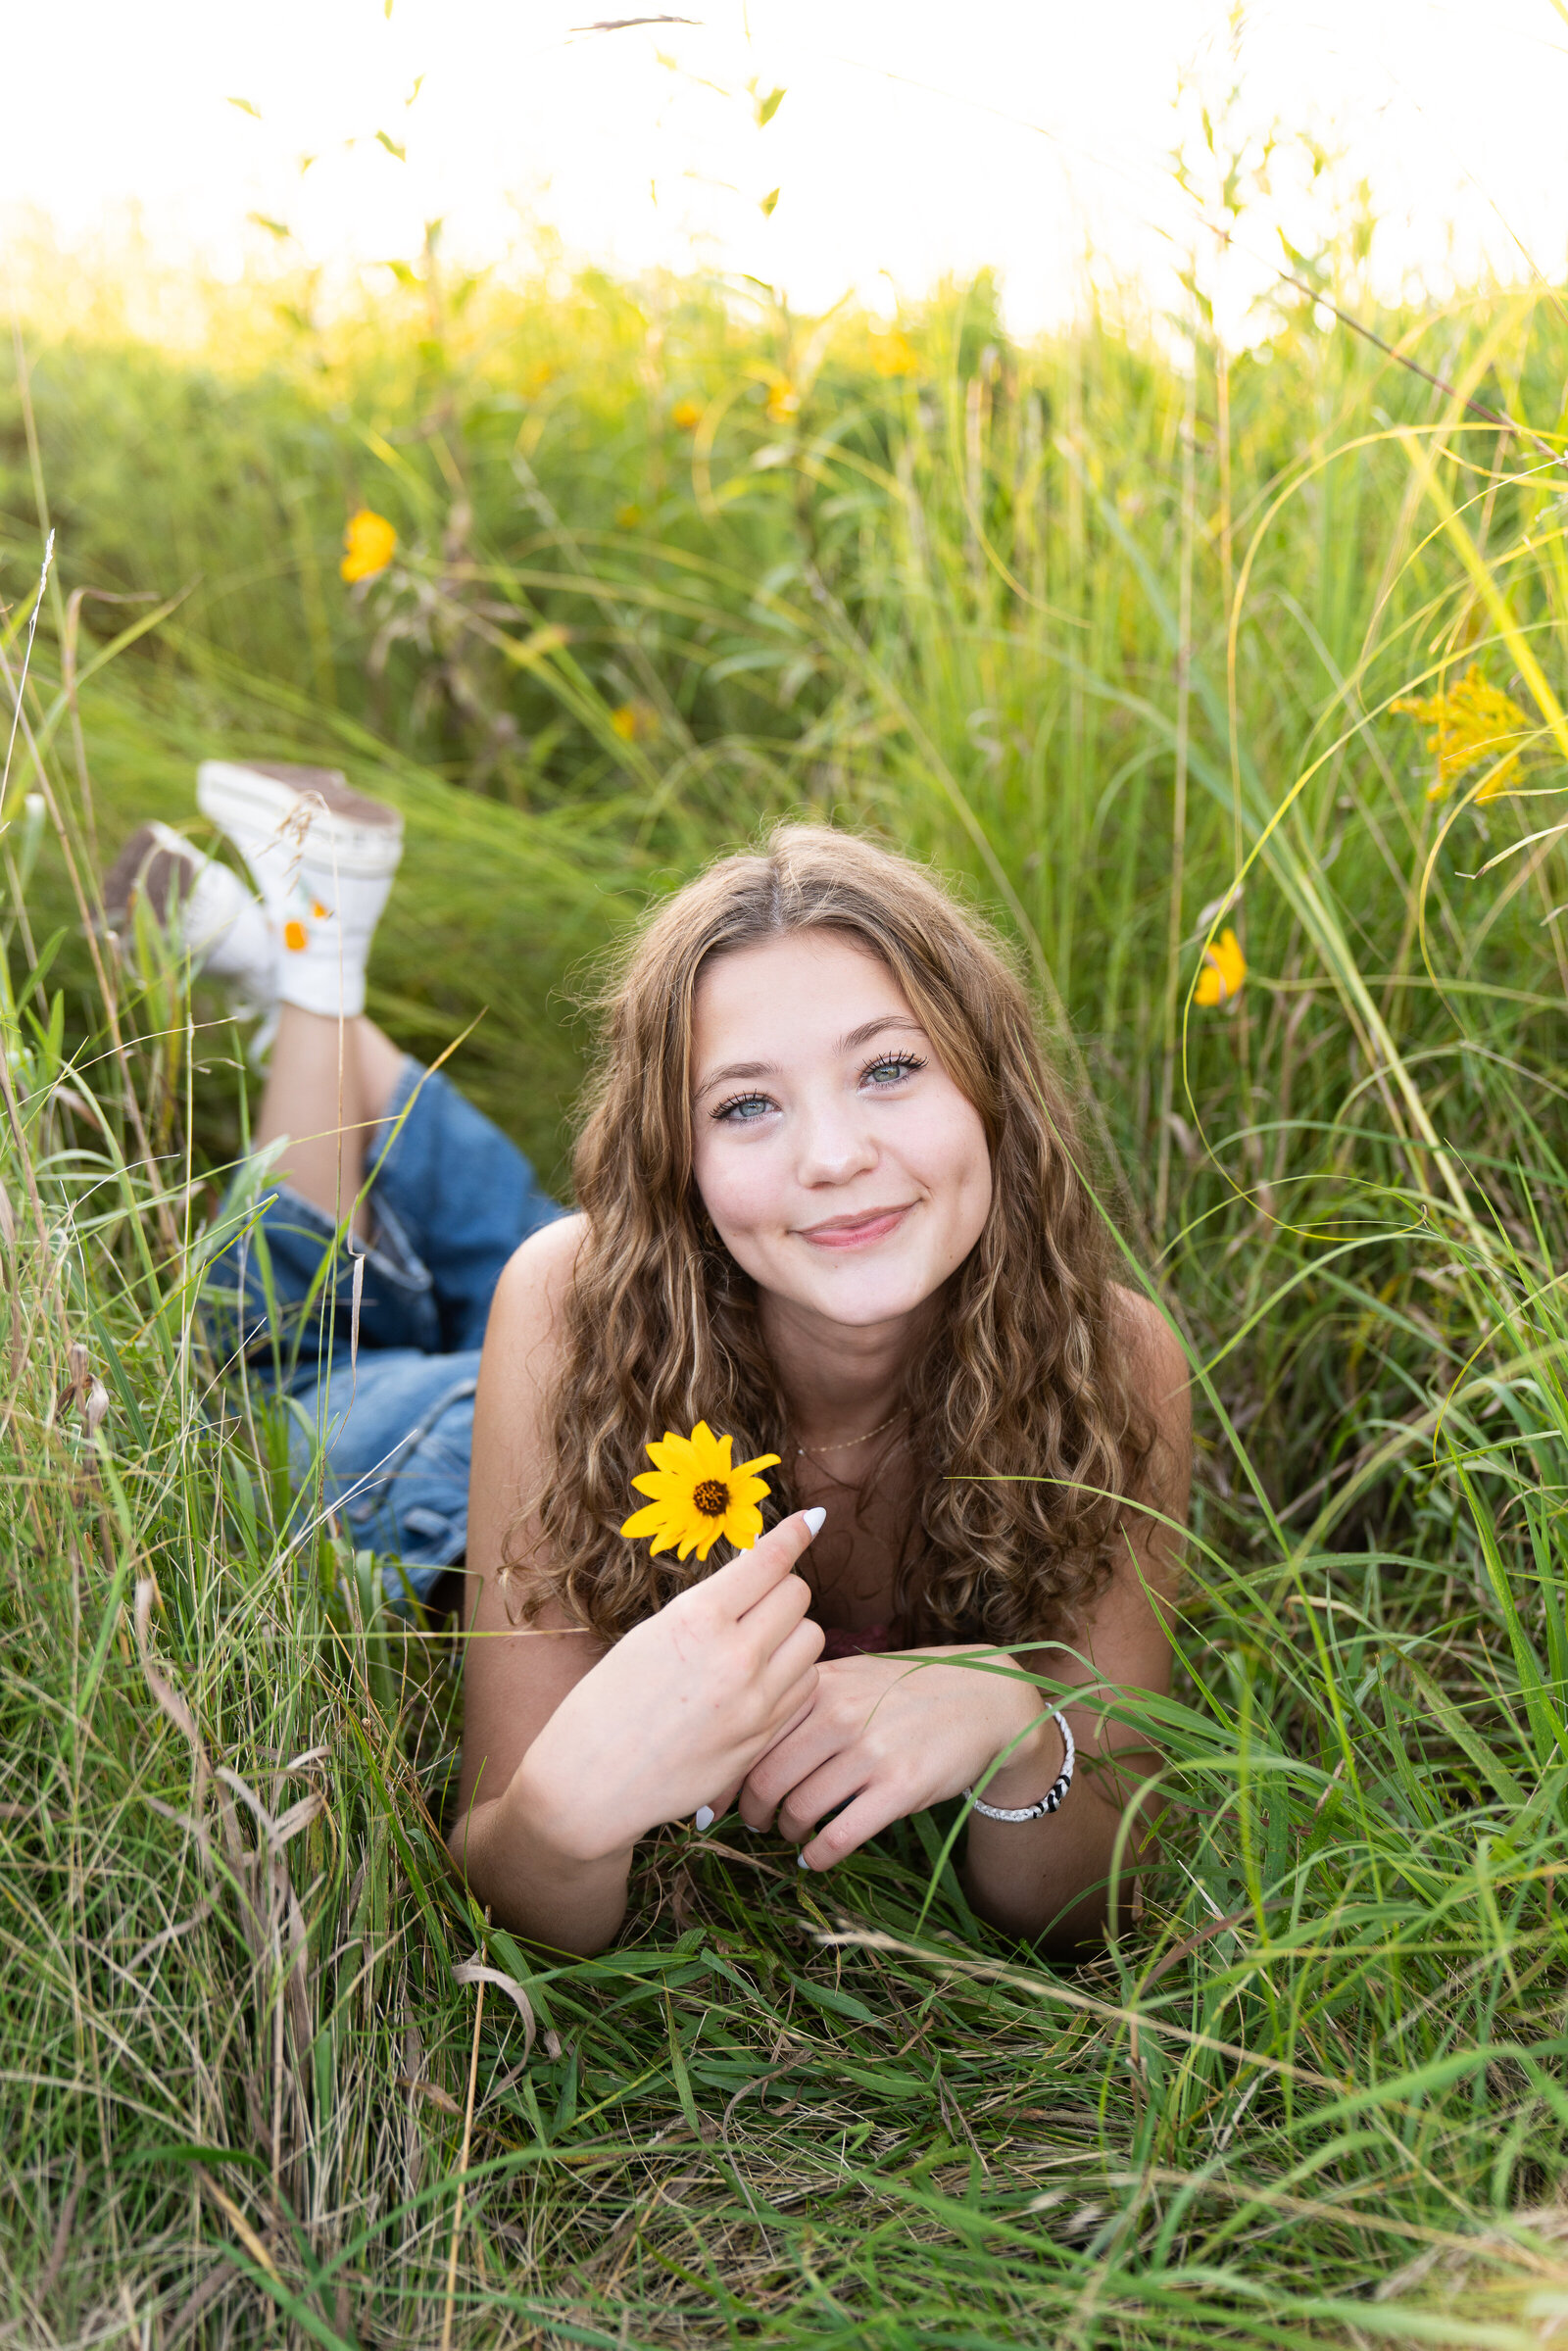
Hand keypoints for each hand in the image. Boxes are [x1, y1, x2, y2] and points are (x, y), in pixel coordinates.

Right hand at [509, 1512, 824, 1862]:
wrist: (590, 1784)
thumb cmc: (607, 1702)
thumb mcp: (651, 1635)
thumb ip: (709, 1606)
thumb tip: (758, 1571)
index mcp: (697, 1619)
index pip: (769, 1560)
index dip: (792, 1534)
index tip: (810, 1521)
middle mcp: (734, 1656)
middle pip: (798, 1595)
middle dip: (781, 1589)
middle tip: (756, 1600)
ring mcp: (755, 1702)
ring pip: (812, 1639)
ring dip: (791, 1633)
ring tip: (758, 1645)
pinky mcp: (763, 1737)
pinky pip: (806, 1686)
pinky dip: (792, 1675)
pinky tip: (761, 1682)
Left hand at [738, 1647, 1053, 1870]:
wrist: (985, 1698)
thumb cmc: (906, 1691)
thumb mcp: (851, 1679)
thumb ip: (802, 1702)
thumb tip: (738, 1740)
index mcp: (821, 1685)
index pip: (751, 1737)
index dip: (725, 1778)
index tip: (710, 1802)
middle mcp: (840, 1715)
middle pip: (766, 1779)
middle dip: (751, 1813)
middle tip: (752, 1823)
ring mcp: (871, 1752)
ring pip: (799, 1810)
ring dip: (786, 1833)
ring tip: (790, 1834)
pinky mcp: (901, 1787)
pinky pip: (840, 1836)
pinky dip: (819, 1856)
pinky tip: (814, 1859)